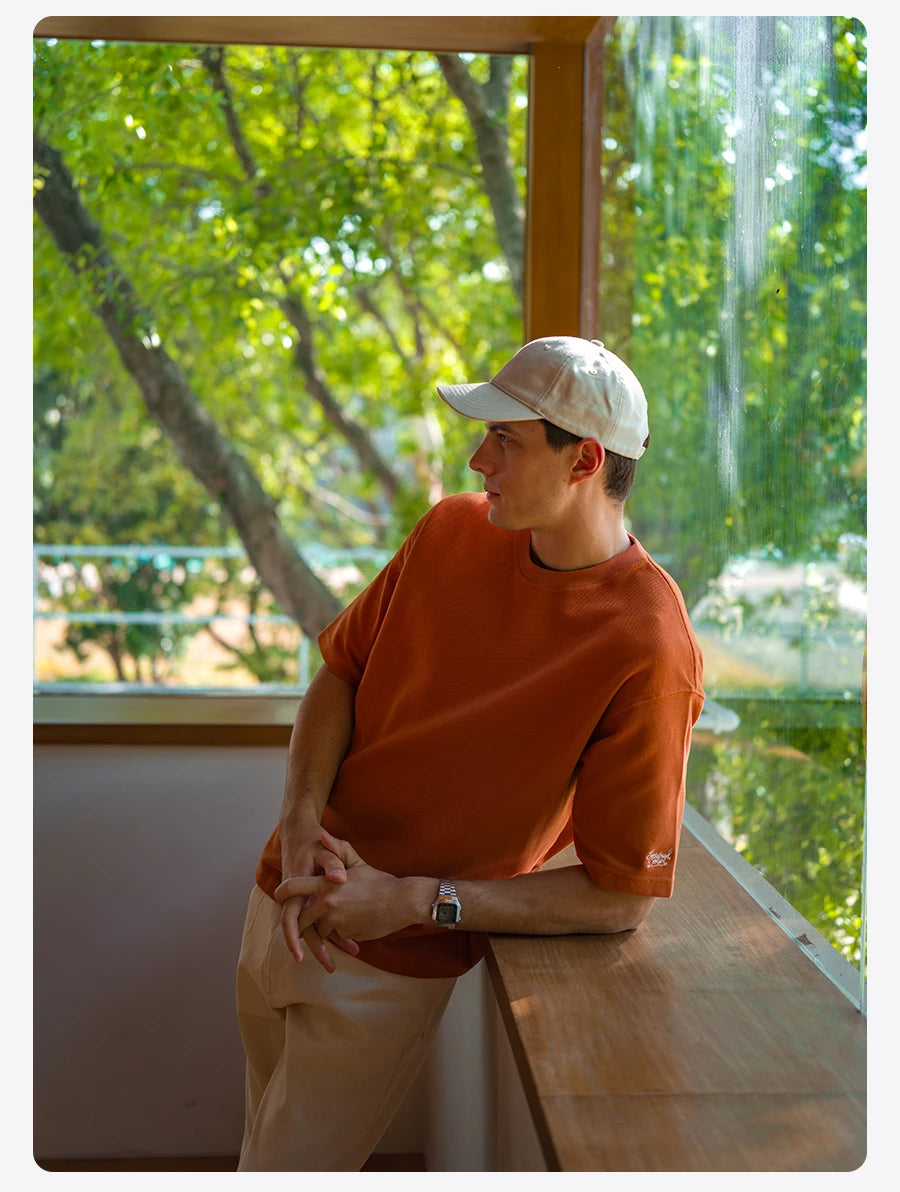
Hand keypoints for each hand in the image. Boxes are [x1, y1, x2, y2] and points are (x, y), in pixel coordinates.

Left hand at [274, 829, 425, 946]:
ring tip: (339, 920)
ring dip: (324, 928)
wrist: (401, 901)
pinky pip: (335, 936)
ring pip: (318, 929)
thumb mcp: (357, 862)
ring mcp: (335, 920)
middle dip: (301, 920)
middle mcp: (327, 903)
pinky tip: (352, 925)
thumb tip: (322, 835)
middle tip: (303, 920)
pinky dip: (340, 934)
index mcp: (326, 884)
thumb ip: (337, 850)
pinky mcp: (345, 934)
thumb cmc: (379, 881)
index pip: (293, 887)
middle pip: (301, 917)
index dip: (282, 891)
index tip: (277, 895)